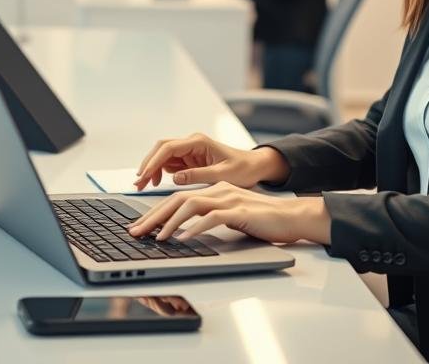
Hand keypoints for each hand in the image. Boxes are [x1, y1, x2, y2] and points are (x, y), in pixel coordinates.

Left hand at [127, 181, 330, 244]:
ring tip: (157, 238)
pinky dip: (195, 227)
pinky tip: (184, 238)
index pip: (178, 198)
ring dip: (170, 222)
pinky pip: (212, 217)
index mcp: (215, 190)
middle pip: (177, 199)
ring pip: (190, 205)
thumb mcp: (231, 216)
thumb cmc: (264, 220)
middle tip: (135, 233)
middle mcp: (218, 191)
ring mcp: (229, 199)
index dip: (156, 212)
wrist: (293, 216)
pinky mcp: (239, 211)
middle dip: (153, 217)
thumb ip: (211, 217)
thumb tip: (186, 231)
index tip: (140, 227)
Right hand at [133, 133, 288, 190]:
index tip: (144, 175)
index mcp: (198, 142)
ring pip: (162, 157)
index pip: (169, 148)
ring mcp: (189, 151)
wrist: (254, 167)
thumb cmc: (242, 168)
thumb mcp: (222, 175)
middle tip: (138, 183)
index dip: (154, 161)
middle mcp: (191, 143)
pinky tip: (155, 183)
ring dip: (151, 169)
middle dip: (148, 164)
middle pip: (161, 149)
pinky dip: (159, 173)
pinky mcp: (189, 160)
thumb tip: (175, 178)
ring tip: (142, 186)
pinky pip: (169, 164)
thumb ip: (198, 175)